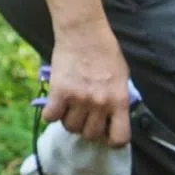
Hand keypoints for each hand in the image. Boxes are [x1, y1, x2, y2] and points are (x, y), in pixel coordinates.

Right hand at [44, 22, 130, 145]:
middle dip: (88, 130)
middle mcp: (100, 104)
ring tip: (70, 111)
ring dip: (69, 122)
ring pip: (71, 127)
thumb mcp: (123, 79)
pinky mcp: (59, 91)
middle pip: (90, 134)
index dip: (113, 141)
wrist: (84, 33)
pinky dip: (51, 115)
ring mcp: (79, 98)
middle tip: (85, 119)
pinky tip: (56, 106)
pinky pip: (51, 116)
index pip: (120, 137)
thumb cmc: (107, 53)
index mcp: (119, 101)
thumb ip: (119, 100)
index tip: (107, 135)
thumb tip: (114, 118)